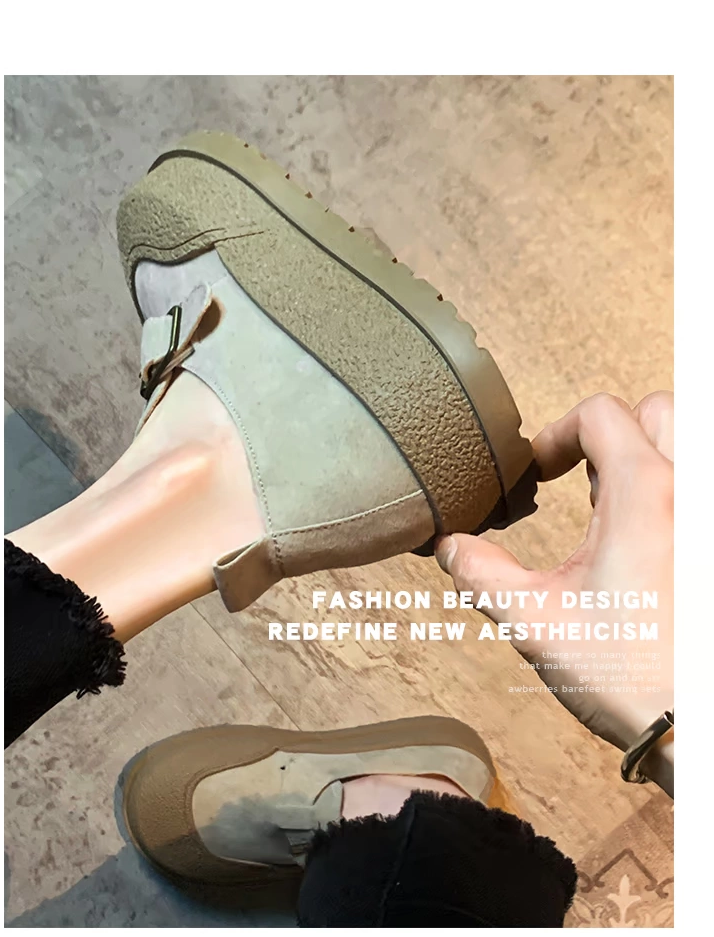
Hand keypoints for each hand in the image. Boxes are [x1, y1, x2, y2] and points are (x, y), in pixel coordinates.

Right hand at [436, 392, 672, 793]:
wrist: (691, 727)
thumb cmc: (629, 674)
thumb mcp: (534, 620)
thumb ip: (483, 575)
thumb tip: (450, 547)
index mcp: (643, 491)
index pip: (600, 413)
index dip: (558, 433)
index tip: (540, 469)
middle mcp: (687, 492)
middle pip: (658, 409)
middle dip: (615, 430)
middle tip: (583, 474)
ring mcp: (705, 519)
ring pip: (686, 446)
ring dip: (649, 456)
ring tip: (614, 506)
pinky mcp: (710, 549)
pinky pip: (692, 493)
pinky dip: (668, 495)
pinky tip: (644, 544)